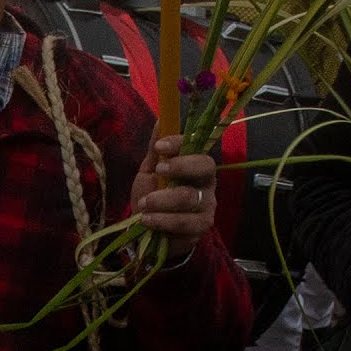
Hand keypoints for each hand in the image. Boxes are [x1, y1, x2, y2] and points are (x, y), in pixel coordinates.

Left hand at [131, 125, 216, 259]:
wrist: (150, 230)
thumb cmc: (153, 196)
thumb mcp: (150, 171)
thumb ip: (155, 150)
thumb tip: (160, 120)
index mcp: (195, 164)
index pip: (196, 146)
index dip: (179, 144)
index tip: (159, 147)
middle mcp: (206, 182)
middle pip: (205, 167)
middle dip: (180, 167)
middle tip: (157, 171)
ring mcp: (207, 206)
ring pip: (190, 197)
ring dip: (163, 200)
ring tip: (144, 204)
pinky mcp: (202, 228)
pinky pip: (185, 223)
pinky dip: (163, 221)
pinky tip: (147, 220)